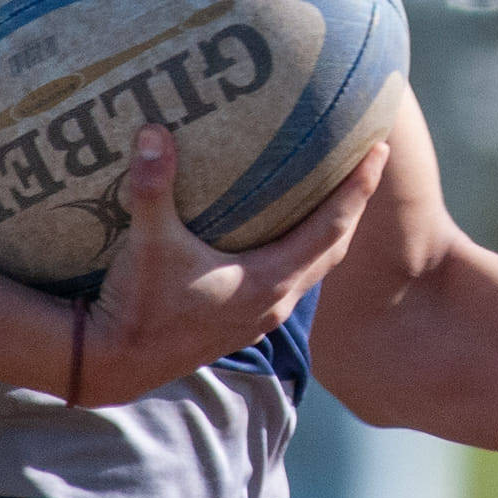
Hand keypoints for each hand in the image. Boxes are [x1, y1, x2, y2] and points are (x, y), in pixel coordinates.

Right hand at [75, 125, 389, 408]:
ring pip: (313, 269)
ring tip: (333, 195)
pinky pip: (288, 281)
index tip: (380, 150)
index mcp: (268, 281)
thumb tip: (154, 133)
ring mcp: (259, 317)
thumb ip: (152, 187)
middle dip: (353, 205)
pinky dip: (300, 254)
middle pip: (333, 248)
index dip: (358, 188)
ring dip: (328, 232)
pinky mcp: (240, 324)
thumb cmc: (139, 307)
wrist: (117, 364)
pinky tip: (284, 238)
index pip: (332, 228)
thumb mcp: (147, 244)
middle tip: (368, 161)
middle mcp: (275, 302)